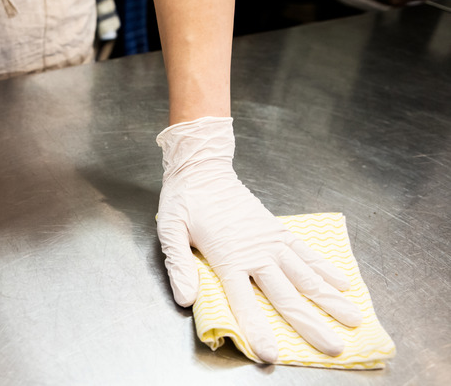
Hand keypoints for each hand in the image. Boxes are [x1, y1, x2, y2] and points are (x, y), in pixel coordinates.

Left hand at [156, 116, 362, 362]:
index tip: (272, 354)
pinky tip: (343, 284)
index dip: (258, 329)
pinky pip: (306, 252)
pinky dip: (325, 269)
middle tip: (335, 346)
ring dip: (331, 299)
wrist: (203, 170)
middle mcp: (256, 252)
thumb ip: (180, 266)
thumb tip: (184, 299)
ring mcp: (271, 240)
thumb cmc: (184, 202)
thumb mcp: (170, 231)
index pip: (244, 302)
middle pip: (286, 295)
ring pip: (306, 276)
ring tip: (354, 318)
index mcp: (228, 257)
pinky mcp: (278, 230)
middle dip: (312, 324)